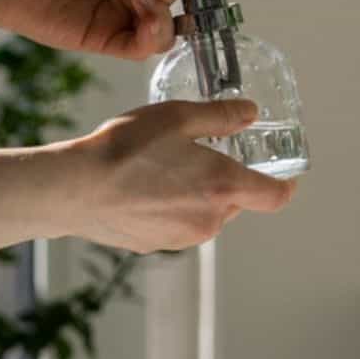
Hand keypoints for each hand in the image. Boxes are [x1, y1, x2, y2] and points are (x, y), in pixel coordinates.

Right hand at [63, 99, 295, 251]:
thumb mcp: (178, 116)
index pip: (276, 197)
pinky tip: (143, 188)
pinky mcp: (156, 245)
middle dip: (227, 180)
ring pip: (206, 214)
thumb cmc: (125, 149)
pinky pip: (177, 224)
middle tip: (200, 155)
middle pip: (236, 202)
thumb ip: (221, 116)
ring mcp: (183, 238)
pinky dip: (171, 208)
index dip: (286, 186)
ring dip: (197, 194)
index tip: (285, 176)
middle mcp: (210, 220)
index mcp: (224, 187)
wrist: (73, 188)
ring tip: (163, 168)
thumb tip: (250, 113)